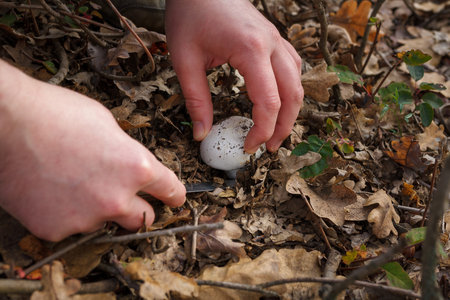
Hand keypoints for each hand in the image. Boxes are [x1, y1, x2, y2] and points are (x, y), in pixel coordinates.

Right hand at [0, 60, 185, 240]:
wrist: (8, 123)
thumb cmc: (55, 114)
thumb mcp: (107, 124)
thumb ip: (126, 152)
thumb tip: (129, 164)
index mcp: (137, 168)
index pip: (170, 190)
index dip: (175, 195)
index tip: (175, 199)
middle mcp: (117, 198)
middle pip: (144, 218)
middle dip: (138, 209)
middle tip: (123, 197)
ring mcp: (87, 217)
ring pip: (103, 222)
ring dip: (96, 208)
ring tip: (72, 183)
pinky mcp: (57, 229)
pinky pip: (71, 226)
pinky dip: (66, 214)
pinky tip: (53, 191)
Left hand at [165, 0, 302, 152]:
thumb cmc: (189, 14)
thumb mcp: (185, 60)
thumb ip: (196, 100)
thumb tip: (202, 134)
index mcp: (250, 50)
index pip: (269, 102)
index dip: (262, 131)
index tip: (248, 148)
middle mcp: (271, 44)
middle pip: (293, 95)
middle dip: (283, 127)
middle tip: (269, 148)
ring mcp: (276, 39)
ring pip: (298, 82)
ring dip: (291, 110)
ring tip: (275, 131)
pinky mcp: (274, 38)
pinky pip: (292, 68)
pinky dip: (290, 90)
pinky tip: (278, 102)